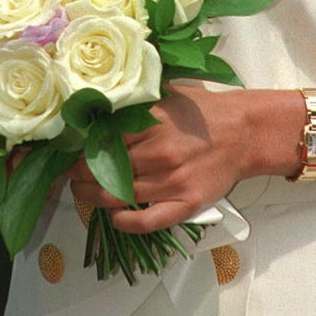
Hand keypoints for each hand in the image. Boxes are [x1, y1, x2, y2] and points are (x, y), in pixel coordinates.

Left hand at [70, 85, 271, 234]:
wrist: (245, 133)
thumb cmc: (204, 112)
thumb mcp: (169, 93)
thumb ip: (138, 99)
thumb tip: (100, 103)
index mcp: (154, 122)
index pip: (104, 139)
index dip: (81, 148)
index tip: (70, 150)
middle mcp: (161, 153)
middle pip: (106, 169)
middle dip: (81, 174)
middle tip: (71, 173)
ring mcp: (173, 181)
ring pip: (119, 196)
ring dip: (94, 196)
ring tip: (84, 191)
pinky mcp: (186, 204)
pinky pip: (147, 221)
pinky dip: (125, 222)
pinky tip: (114, 216)